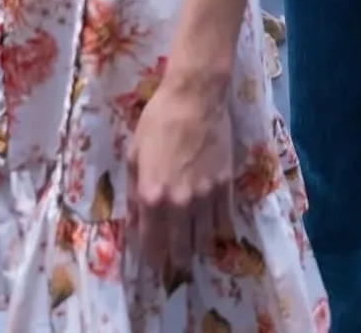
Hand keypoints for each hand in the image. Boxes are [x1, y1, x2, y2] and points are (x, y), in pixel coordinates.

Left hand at [128, 76, 233, 272]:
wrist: (195, 97)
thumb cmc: (158, 120)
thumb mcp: (134, 155)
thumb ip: (134, 192)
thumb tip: (136, 221)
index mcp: (152, 197)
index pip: (151, 244)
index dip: (151, 259)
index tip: (151, 264)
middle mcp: (180, 204)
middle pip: (181, 250)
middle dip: (176, 259)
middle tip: (174, 259)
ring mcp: (206, 196)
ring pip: (205, 240)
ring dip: (198, 247)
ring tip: (194, 245)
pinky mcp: (226, 185)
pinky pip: (224, 220)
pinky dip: (218, 229)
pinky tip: (214, 227)